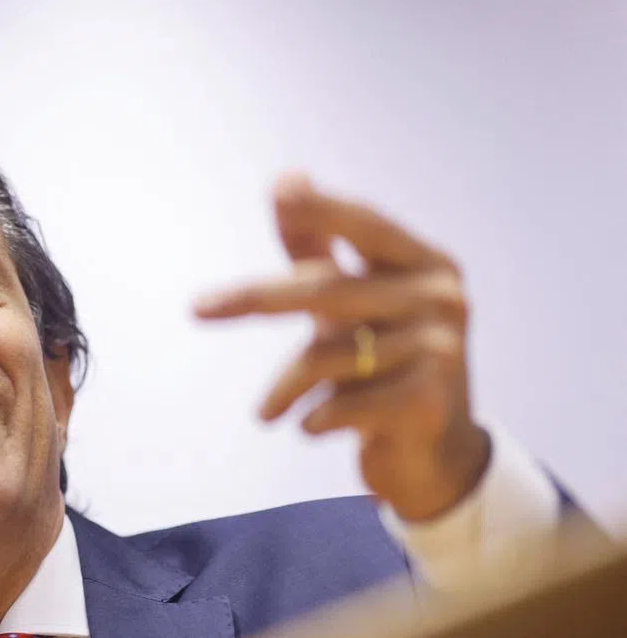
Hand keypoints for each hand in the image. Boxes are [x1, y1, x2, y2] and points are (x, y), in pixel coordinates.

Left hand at [193, 174, 490, 521]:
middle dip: (256, 299)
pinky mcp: (428, 402)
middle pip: (328, 289)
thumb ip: (317, 248)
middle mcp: (441, 298)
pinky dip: (313, 419)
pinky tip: (307, 428)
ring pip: (327, 356)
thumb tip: (285, 181)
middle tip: (198, 309)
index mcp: (426, 264)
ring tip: (265, 412)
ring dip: (283, 388)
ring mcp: (440, 350)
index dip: (323, 209)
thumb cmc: (384, 367)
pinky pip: (341, 404)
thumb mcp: (352, 305)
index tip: (278, 194)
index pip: (366, 226)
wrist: (433, 456)